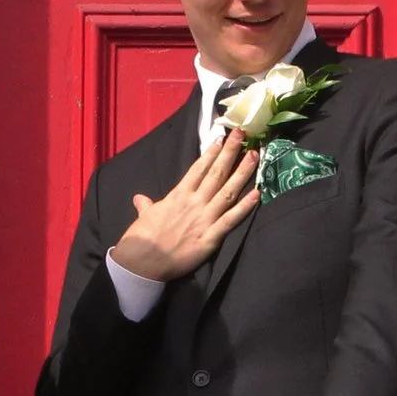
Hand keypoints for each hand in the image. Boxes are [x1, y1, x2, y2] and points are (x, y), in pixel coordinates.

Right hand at [111, 131, 260, 282]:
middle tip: (243, 134)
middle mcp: (194, 202)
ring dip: (242, 172)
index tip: (221, 138)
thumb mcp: (144, 217)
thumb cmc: (141, 238)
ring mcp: (204, 219)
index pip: (198, 169)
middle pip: (216, 173)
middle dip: (230, 152)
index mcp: (178, 195)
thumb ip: (146, 206)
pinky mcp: (210, 237)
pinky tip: (257, 193)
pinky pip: (231, 219)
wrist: (142, 261)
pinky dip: (245, 206)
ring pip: (228, 191)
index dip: (211, 153)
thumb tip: (139, 199)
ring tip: (254, 156)